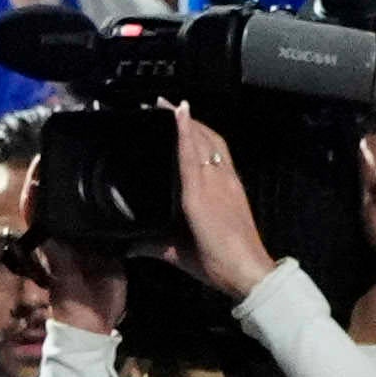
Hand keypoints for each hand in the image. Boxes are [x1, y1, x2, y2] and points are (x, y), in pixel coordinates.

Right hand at [167, 108, 274, 301]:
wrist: (249, 271)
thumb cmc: (213, 262)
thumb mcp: (177, 255)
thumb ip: (151, 245)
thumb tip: (126, 245)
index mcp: (197, 196)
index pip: (189, 152)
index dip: (181, 127)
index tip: (170, 107)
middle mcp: (215, 183)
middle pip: (204, 140)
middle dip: (187, 119)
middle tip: (164, 104)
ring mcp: (230, 183)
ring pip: (217, 145)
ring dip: (200, 126)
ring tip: (182, 115)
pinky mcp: (238, 188)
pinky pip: (224, 156)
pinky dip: (211, 141)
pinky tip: (202, 139)